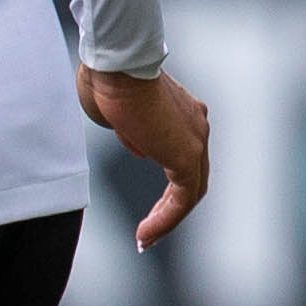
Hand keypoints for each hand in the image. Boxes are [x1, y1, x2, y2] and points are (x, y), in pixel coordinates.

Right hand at [78, 65, 208, 249]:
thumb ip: (130, 131)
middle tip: (148, 233)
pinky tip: (144, 235)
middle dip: (170, 210)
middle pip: (192, 179)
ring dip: (167, 219)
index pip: (183, 159)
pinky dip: (166, 220)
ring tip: (144, 239)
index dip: (167, 188)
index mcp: (182, 114)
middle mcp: (197, 126)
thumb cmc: (108, 78)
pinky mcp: (187, 155)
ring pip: (190, 191)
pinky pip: (182, 198)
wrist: (119, 65)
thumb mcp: (117, 112)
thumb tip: (138, 145)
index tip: (147, 207)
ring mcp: (196, 139)